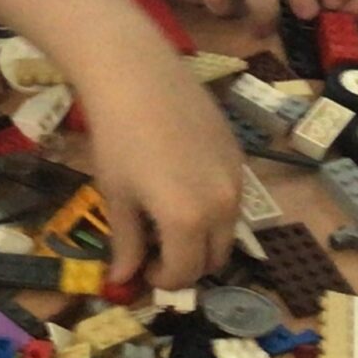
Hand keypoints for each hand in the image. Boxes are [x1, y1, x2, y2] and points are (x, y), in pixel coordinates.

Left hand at [70, 56, 243, 288]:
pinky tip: (182, 187)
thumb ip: (127, 244)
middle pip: (214, 258)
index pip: (184, 273)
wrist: (138, 75)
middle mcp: (222, 206)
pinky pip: (232, 199)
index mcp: (188, 222)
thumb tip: (121, 282)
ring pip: (227, 230)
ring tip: (168, 220)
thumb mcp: (117, 197)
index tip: (142, 270)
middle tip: (157, 252)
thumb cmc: (117, 139)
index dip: (163, 280)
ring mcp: (237, 180)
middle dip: (187, 265)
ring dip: (202, 239)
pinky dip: (212, 210)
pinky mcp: (240, 156)